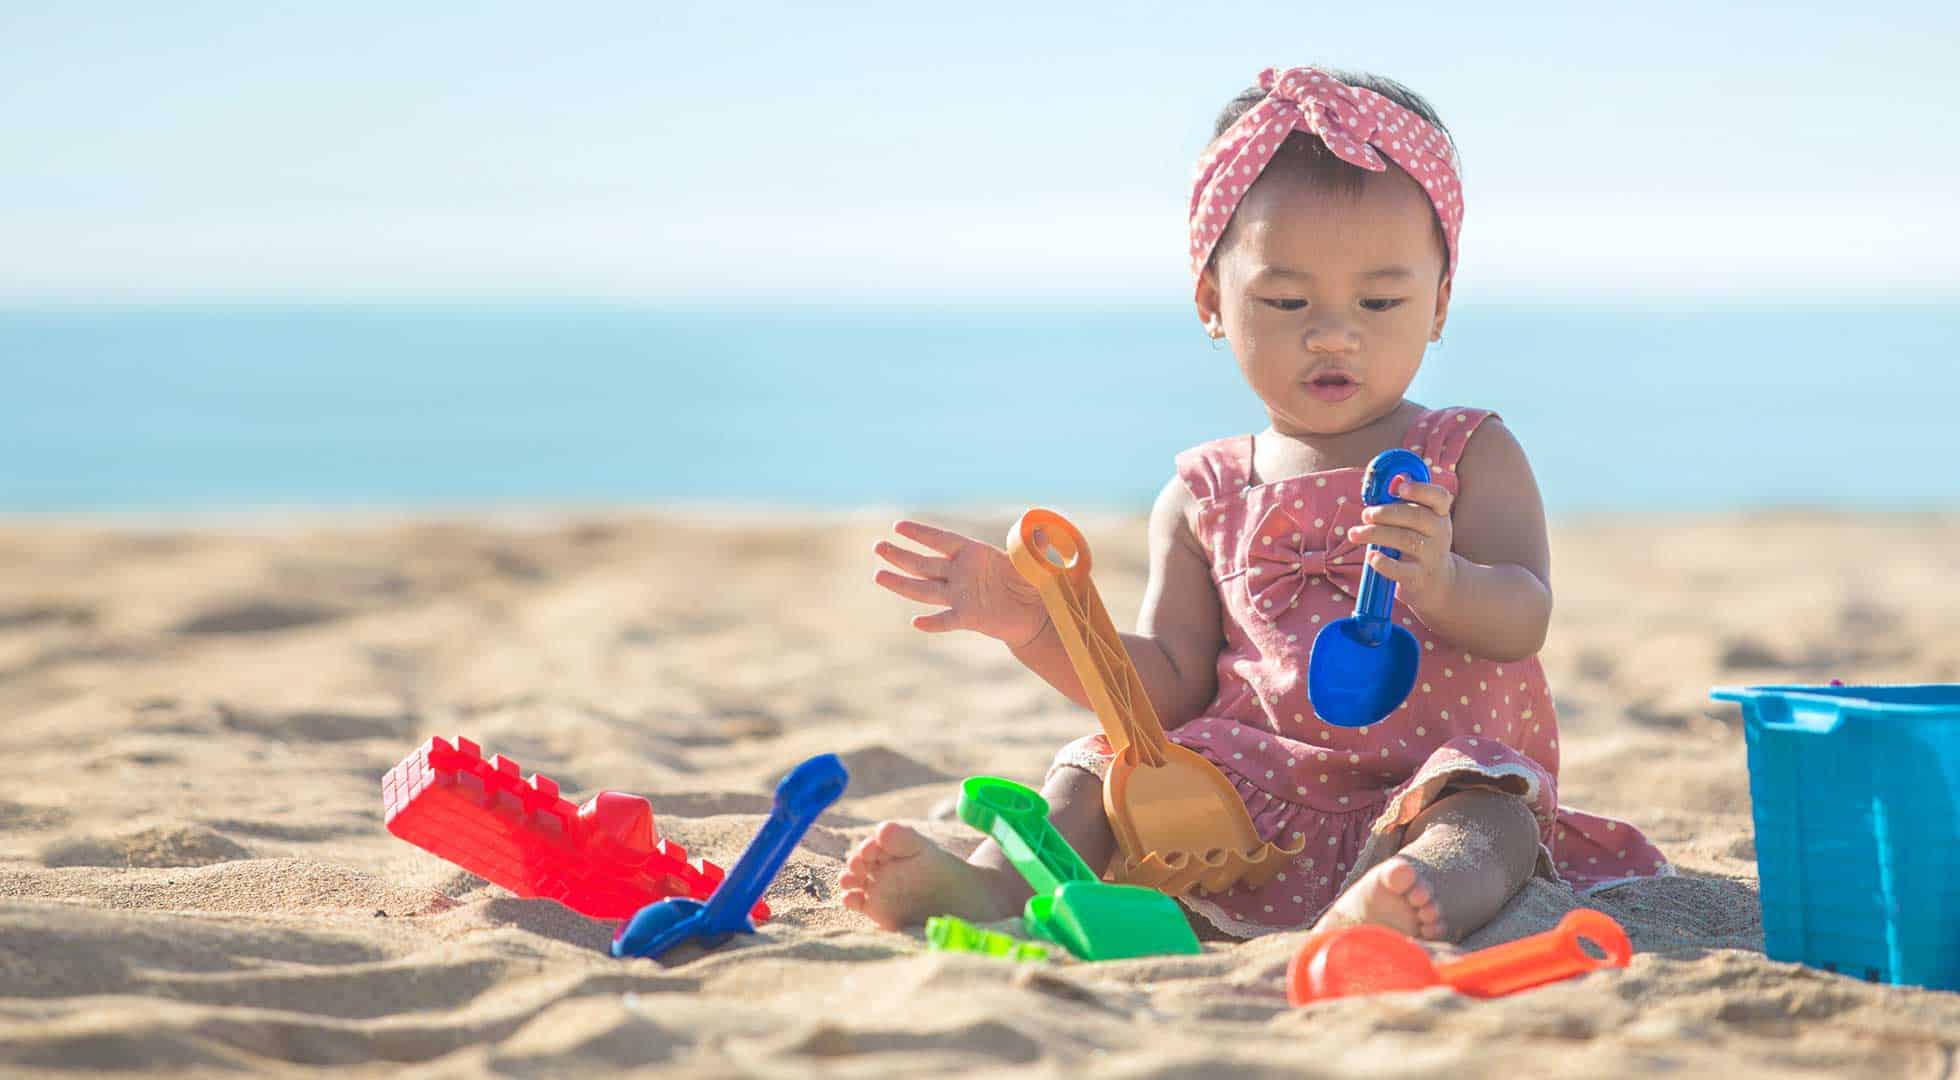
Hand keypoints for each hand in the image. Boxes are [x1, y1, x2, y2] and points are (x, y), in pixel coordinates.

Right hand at [873, 520, 1048, 646]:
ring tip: (877, 575)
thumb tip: (1044, 530)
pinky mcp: (968, 617)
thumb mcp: (1034, 562)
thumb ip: (1034, 548)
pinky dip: (933, 622)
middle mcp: (961, 573)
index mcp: (974, 553)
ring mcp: (961, 595)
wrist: (1037, 614)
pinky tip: (916, 622)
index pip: (942, 541)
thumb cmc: (1034, 582)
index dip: (921, 534)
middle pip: (925, 564)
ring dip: (902, 584)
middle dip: (901, 556)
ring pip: (926, 589)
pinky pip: (947, 619)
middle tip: (877, 546)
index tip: (898, 526)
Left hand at [1345, 476, 1459, 611]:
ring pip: (1405, 540)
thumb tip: (1392, 479)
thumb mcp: (1420, 521)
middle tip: (1366, 514)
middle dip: (1386, 513)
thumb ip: (1405, 502)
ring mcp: (1431, 556)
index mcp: (1439, 514)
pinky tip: (1370, 556)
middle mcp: (1440, 533)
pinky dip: (1383, 562)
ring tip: (1354, 533)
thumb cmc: (1420, 542)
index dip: (1420, 490)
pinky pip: (1400, 569)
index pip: (1439, 497)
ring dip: (1375, 534)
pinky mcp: (1418, 577)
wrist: (1437, 581)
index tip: (1399, 488)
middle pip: (1416, 517)